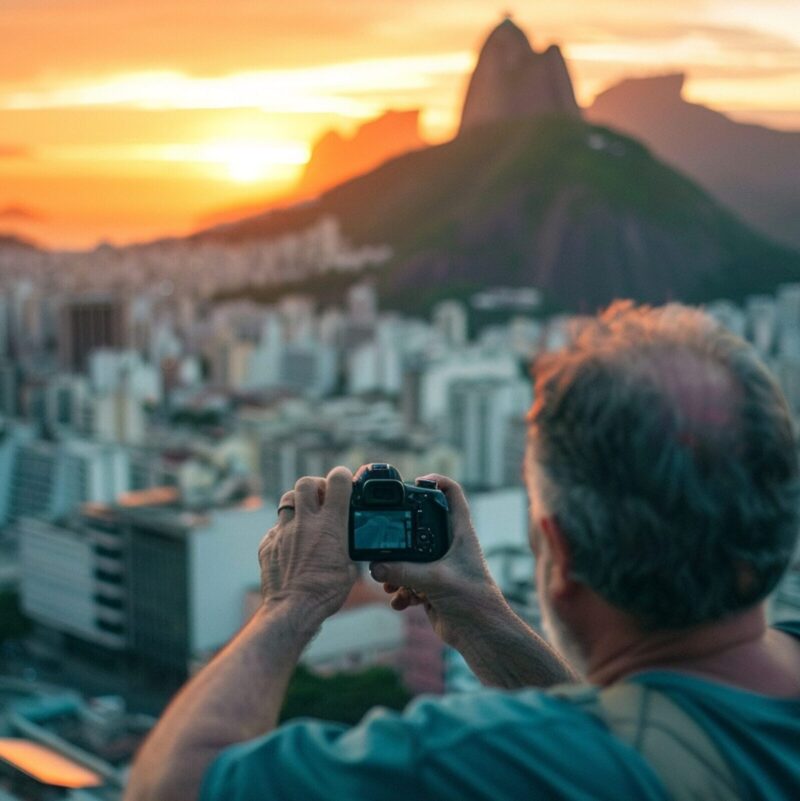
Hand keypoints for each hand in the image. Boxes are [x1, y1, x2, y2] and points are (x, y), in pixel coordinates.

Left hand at [258, 466, 357, 622]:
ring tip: (305, 517)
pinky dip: (284, 531)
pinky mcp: (268, 544)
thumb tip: (353, 548)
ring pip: (287, 500)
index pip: (337, 481)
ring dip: (298, 504)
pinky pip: (275, 528)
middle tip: (321, 498)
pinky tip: (291, 545)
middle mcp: (305, 522)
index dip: (342, 476)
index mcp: (331, 525)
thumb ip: (350, 550)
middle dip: (315, 485)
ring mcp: (283, 531)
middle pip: (306, 482)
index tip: (344, 481)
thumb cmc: (326, 592)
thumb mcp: (351, 570)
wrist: (292, 609)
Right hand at [367, 472, 505, 646]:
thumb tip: (375, 567)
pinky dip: (401, 590)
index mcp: (459, 533)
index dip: (436, 482)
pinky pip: (408, 580)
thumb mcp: (434, 581)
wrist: (481, 636)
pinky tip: (401, 602)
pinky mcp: (432, 586)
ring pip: (410, 556)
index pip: (452, 494)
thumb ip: (403, 571)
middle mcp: (450, 545)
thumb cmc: (473, 602)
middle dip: (401, 534)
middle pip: (421, 524)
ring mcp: (440, 566)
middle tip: (385, 538)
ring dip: (396, 569)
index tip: (415, 482)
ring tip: (389, 582)